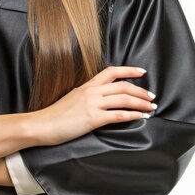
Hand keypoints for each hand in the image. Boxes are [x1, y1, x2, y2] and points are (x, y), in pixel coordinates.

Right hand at [29, 66, 155, 145]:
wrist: (42, 124)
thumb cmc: (55, 115)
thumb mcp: (73, 98)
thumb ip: (87, 96)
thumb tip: (99, 99)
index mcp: (87, 85)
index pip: (111, 71)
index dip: (129, 70)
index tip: (142, 72)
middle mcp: (91, 91)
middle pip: (122, 86)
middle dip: (141, 91)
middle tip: (152, 97)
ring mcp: (93, 104)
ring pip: (124, 99)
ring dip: (141, 103)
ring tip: (151, 107)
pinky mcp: (93, 118)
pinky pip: (119, 115)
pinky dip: (133, 115)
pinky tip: (141, 117)